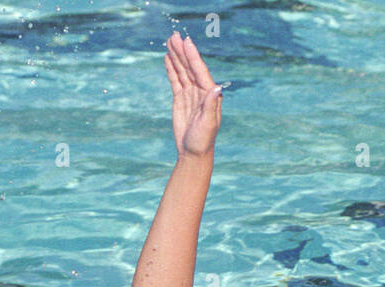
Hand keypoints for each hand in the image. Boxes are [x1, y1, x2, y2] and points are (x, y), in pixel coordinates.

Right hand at [164, 33, 221, 158]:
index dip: (193, 56)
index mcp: (209, 94)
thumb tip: (216, 88)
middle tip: (174, 36)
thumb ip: (210, 105)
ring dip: (176, 57)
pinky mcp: (180, 99)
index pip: (200, 71)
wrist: (193, 152)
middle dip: (182, 52)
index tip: (187, 42)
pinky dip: (172, 69)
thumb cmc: (203, 140)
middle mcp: (200, 90)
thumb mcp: (208, 124)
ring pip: (182, 71)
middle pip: (189, 67)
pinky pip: (175, 80)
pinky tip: (168, 58)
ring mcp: (190, 93)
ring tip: (170, 42)